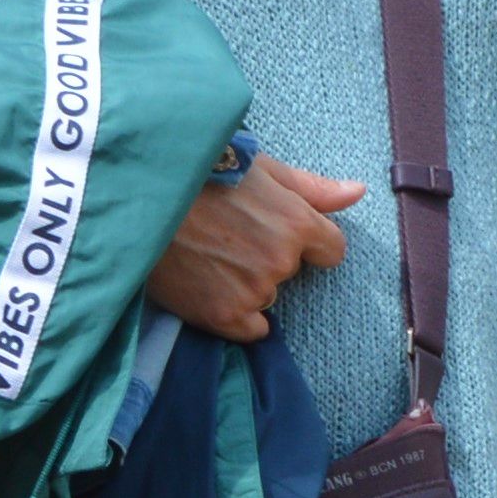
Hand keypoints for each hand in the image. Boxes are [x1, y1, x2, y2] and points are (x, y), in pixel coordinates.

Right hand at [143, 153, 361, 342]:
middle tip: (226, 234)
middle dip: (267, 256)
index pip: (331, 250)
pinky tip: (207, 284)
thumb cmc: (198, 172)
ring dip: (245, 283)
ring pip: (265, 297)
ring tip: (207, 254)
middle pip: (290, 271)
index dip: (306, 240)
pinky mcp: (223, 316)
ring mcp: (253, 292)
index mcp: (295, 222)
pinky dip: (232, 313)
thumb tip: (358, 193)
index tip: (274, 230)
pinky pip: (248, 329)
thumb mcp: (259, 168)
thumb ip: (312, 188)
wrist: (138, 197)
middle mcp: (280, 261)